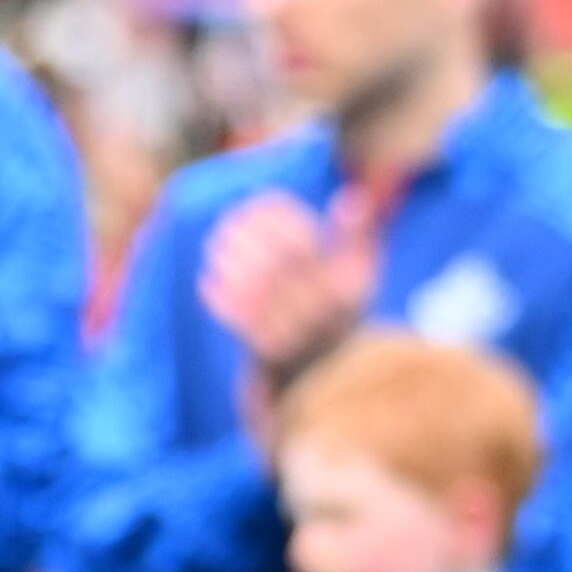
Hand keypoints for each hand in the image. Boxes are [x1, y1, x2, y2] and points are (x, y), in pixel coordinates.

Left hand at [203, 189, 374, 379]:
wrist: (324, 373)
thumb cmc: (340, 309)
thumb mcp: (361, 274)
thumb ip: (360, 236)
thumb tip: (351, 198)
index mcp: (342, 289)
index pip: (300, 245)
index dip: (275, 219)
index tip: (258, 204)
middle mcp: (320, 314)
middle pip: (271, 264)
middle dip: (245, 236)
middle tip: (227, 222)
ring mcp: (293, 335)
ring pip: (249, 289)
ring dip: (227, 262)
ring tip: (215, 245)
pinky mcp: (266, 353)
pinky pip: (235, 318)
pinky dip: (218, 296)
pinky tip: (210, 279)